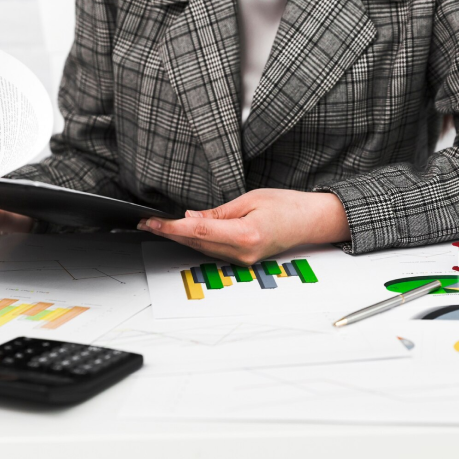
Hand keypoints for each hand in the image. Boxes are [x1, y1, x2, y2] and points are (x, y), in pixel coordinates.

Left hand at [137, 189, 350, 264]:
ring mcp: (243, 259)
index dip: (172, 226)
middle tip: (148, 223)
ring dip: (180, 237)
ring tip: (159, 226)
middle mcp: (242, 252)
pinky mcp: (243, 259)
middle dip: (170, 233)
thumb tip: (191, 215)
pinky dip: (196, 241)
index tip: (154, 222)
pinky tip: (183, 232)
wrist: (310, 221)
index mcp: (245, 235)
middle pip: (196, 242)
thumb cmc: (287, 206)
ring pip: (202, 248)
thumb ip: (218, 212)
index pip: (199, 230)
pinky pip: (213, 251)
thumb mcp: (250, 199)